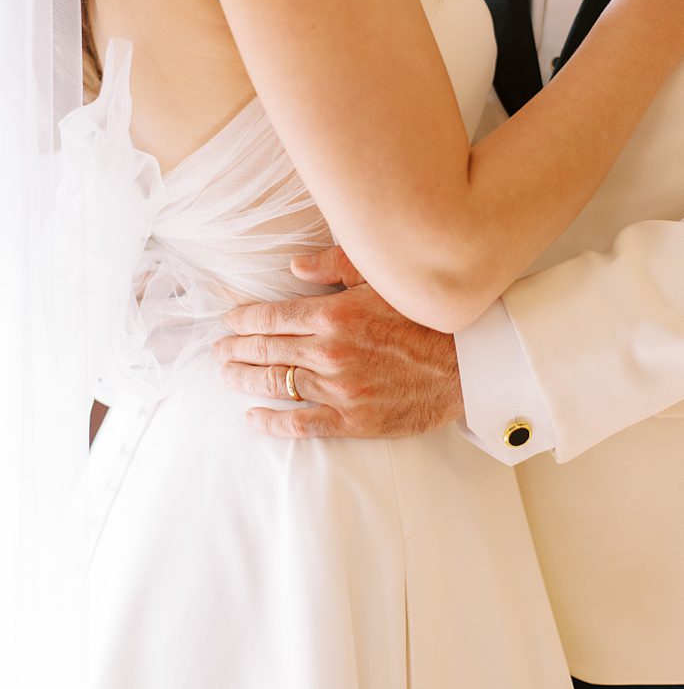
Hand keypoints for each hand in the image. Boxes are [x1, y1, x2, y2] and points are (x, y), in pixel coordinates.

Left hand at [213, 246, 462, 438]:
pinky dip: (271, 421)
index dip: (242, 320)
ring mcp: (339, 389)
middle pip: (265, 350)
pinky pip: (301, 424)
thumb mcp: (382, 279)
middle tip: (217, 350)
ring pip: (275, 384)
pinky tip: (253, 416)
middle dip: (234, 349)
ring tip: (226, 375)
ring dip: (244, 379)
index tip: (227, 322)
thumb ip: (334, 266)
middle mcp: (329, 352)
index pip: (270, 317)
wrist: (472, 364)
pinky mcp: (353, 419)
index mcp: (333, 315)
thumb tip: (293, 265)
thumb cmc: (427, 318)